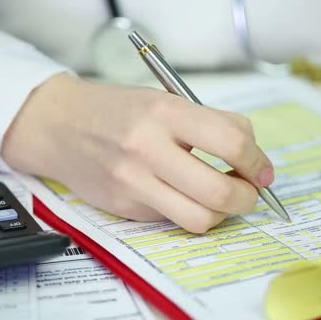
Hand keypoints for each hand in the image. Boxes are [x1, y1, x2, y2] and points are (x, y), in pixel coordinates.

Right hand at [1, 74, 273, 232]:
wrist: (59, 125)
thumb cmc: (116, 110)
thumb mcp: (164, 99)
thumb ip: (209, 124)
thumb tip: (251, 159)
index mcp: (164, 112)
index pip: (231, 142)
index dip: (257, 162)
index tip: (261, 170)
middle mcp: (147, 149)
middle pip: (219, 192)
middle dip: (247, 198)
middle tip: (248, 192)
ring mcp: (133, 183)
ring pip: (198, 219)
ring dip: (221, 214)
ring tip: (219, 198)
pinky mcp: (124, 208)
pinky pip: (171, 220)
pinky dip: (187, 211)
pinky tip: (180, 195)